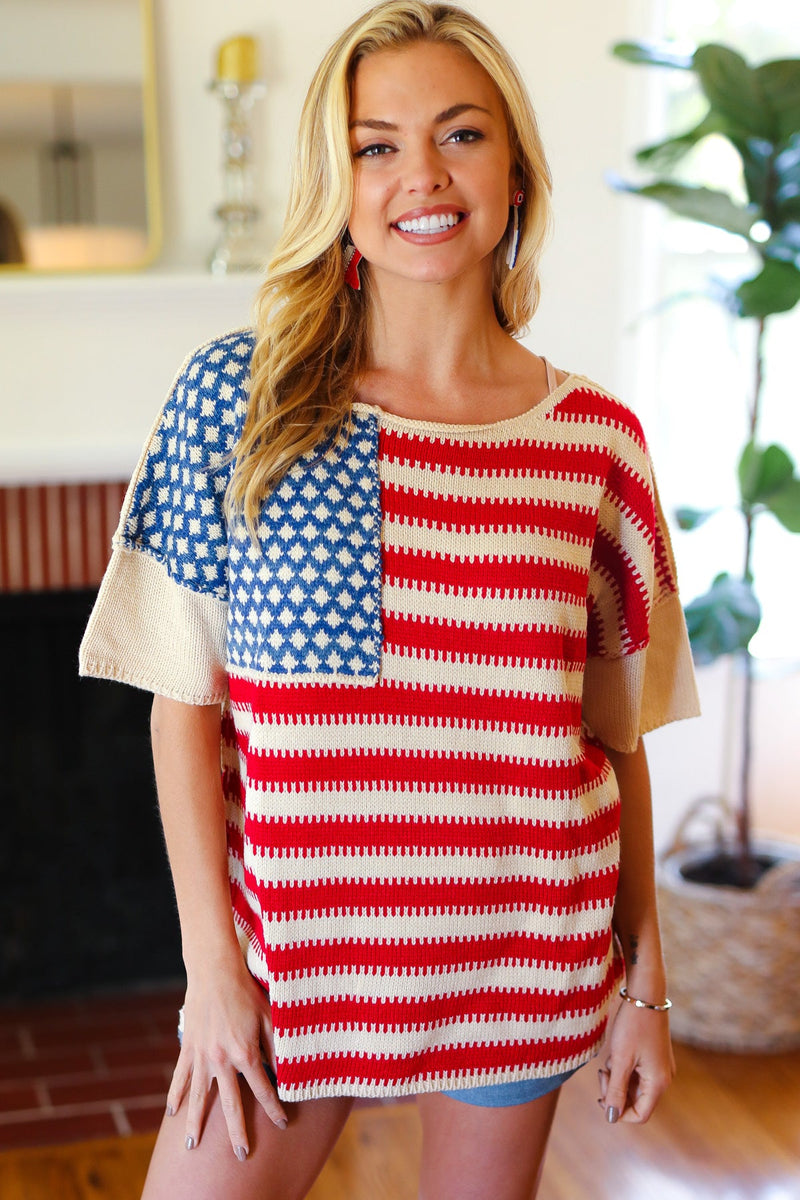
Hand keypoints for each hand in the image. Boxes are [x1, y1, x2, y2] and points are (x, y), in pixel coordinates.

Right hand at [166, 960, 287, 1158]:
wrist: (214, 972)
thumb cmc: (246, 992)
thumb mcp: (269, 1018)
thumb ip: (276, 1047)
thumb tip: (286, 1072)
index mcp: (245, 1053)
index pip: (263, 1090)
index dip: (274, 1108)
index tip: (282, 1124)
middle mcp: (221, 1060)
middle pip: (230, 1104)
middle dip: (237, 1131)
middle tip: (241, 1154)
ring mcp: (201, 1056)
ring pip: (199, 1097)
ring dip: (195, 1123)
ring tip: (192, 1146)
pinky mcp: (188, 1047)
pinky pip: (181, 1076)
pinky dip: (176, 1095)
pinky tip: (171, 1113)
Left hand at [597, 993, 674, 1124]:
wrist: (645, 994)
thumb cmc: (633, 1025)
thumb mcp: (620, 1059)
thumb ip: (615, 1090)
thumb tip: (611, 1117)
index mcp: (658, 1082)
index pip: (640, 1115)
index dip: (619, 1112)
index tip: (601, 1096)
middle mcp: (663, 1078)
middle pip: (637, 1101)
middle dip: (616, 1092)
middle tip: (602, 1072)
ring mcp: (660, 1067)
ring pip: (635, 1087)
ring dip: (618, 1079)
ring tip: (610, 1058)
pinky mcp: (655, 1057)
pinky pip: (637, 1074)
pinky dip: (624, 1069)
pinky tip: (617, 1053)